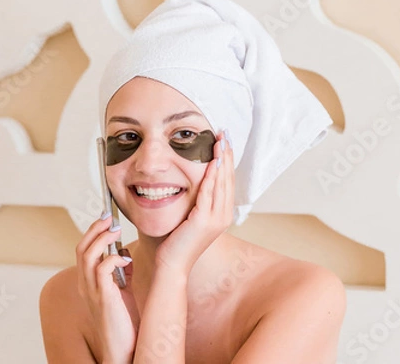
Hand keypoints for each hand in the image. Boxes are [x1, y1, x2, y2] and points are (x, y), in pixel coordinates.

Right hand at [76, 214, 138, 363]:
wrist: (123, 349)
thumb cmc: (124, 322)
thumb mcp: (123, 292)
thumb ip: (122, 273)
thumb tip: (124, 253)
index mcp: (87, 283)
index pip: (83, 250)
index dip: (93, 232)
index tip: (107, 219)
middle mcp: (85, 285)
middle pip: (81, 248)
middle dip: (95, 229)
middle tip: (110, 218)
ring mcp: (92, 292)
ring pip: (87, 255)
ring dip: (102, 238)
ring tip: (116, 229)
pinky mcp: (103, 298)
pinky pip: (102, 269)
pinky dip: (113, 258)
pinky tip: (126, 259)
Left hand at [155, 129, 234, 274]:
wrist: (171, 265)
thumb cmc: (175, 242)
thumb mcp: (188, 217)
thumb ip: (194, 201)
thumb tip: (191, 182)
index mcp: (221, 214)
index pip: (226, 181)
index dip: (226, 160)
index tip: (224, 141)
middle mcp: (223, 216)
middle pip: (228, 178)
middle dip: (227, 154)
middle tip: (225, 133)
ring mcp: (215, 219)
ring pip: (221, 183)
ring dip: (221, 159)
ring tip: (220, 140)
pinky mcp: (204, 220)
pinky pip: (208, 192)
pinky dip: (210, 175)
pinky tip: (211, 161)